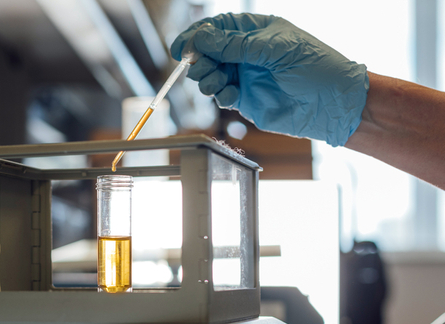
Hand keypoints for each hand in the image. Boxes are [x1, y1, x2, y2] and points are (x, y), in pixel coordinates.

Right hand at [171, 13, 368, 146]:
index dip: (197, 35)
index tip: (181, 47)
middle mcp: (248, 52)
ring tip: (214, 84)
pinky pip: (221, 95)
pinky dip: (219, 95)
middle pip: (209, 51)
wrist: (334, 105)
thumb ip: (236, 45)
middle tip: (200, 68)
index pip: (218, 27)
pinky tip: (229, 96)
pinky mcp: (246, 99)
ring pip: (211, 73)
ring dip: (206, 78)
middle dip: (199, 59)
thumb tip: (202, 38)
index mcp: (257, 31)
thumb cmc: (316, 67)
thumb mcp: (276, 49)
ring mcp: (246, 75)